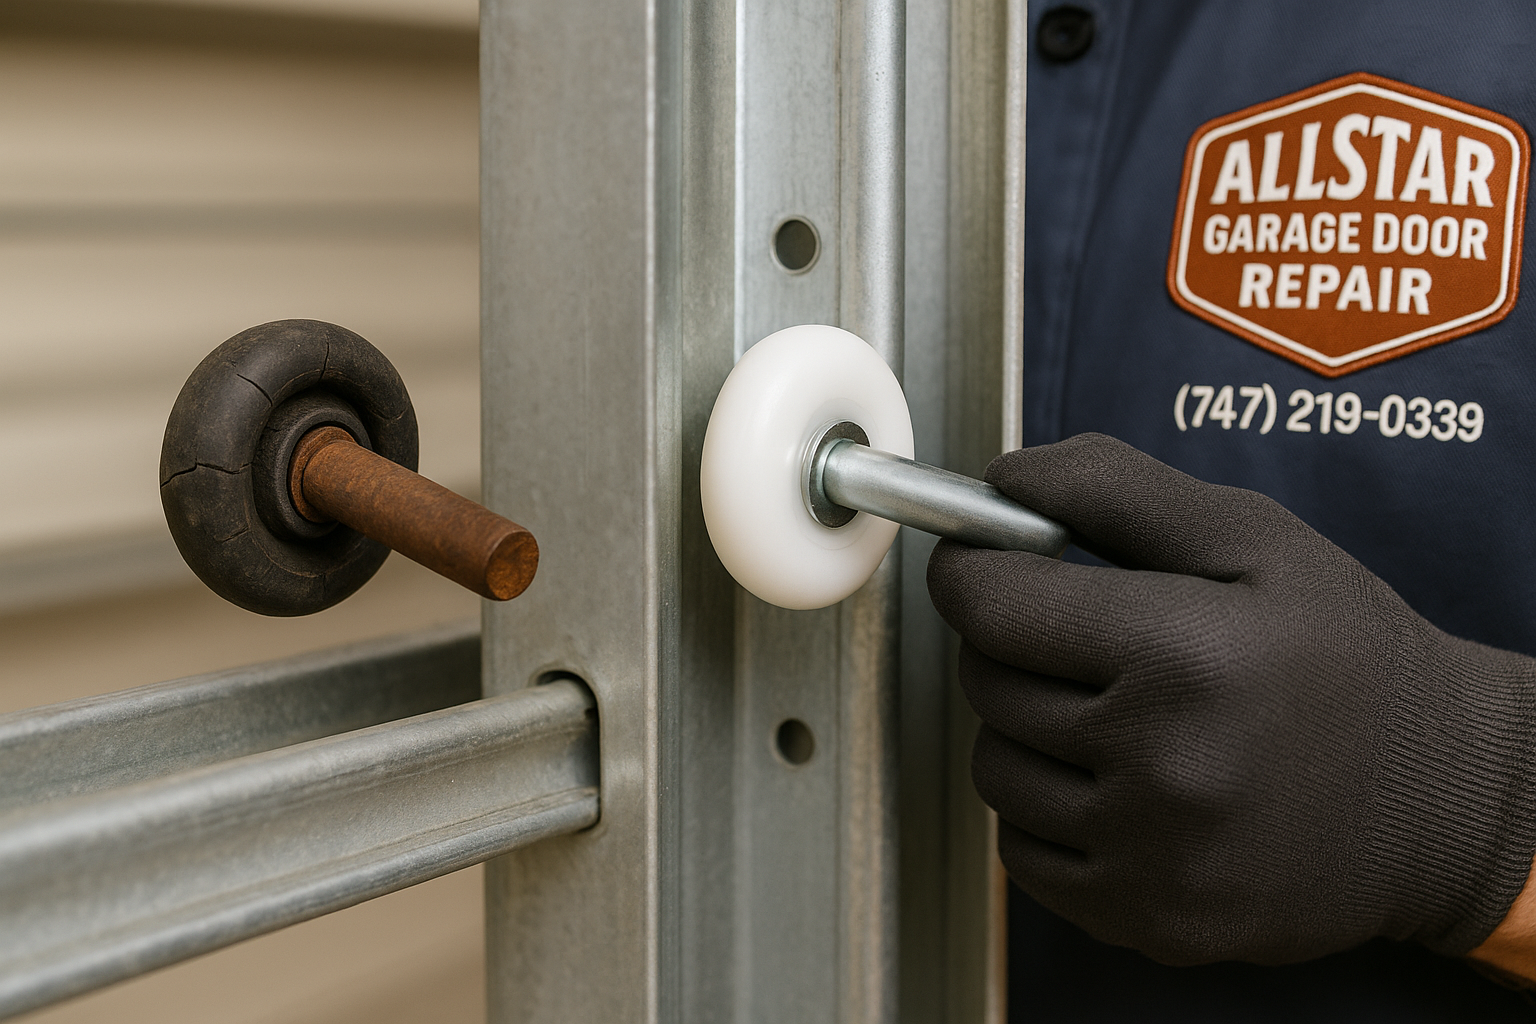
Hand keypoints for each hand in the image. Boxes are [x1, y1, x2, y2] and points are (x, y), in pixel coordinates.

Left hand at [926, 433, 1535, 965]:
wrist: (1438, 797)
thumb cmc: (1347, 657)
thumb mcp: (1252, 537)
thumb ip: (1114, 489)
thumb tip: (1003, 480)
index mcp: (1185, 654)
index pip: (991, 605)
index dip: (971, 571)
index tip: (981, 563)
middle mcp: (1164, 765)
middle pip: (988, 685)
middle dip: (1011, 645)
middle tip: (1081, 638)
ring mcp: (1155, 858)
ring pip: (996, 771)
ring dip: (1027, 731)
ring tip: (1114, 712)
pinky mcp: (1152, 922)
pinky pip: (1023, 854)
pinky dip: (1048, 812)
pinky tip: (1120, 783)